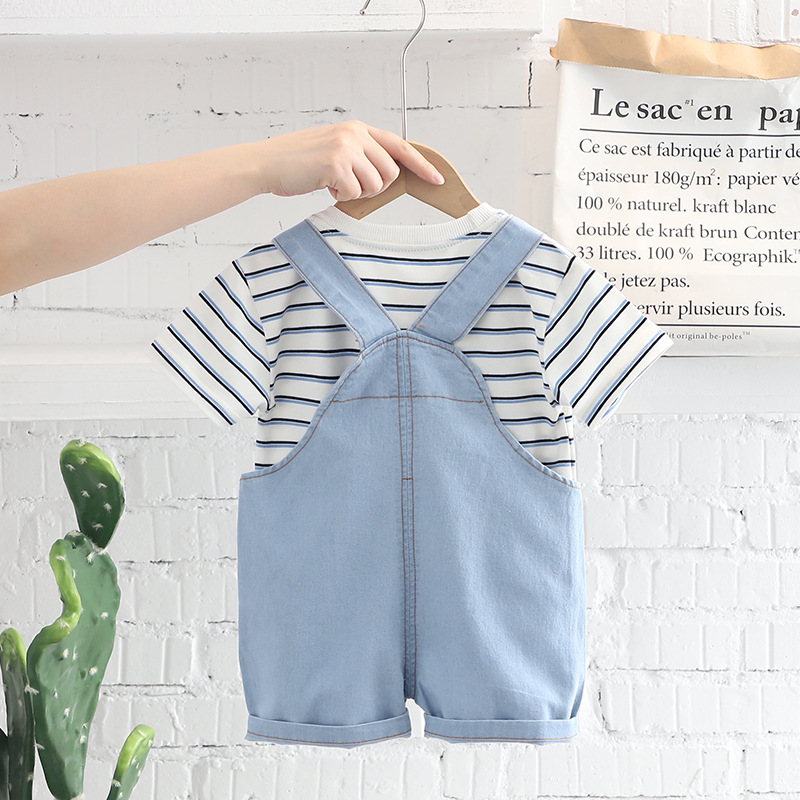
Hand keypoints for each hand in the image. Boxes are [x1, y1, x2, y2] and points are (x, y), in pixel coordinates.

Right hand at [255, 120, 444, 200]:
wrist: (266, 163)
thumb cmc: (298, 162)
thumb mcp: (334, 150)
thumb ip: (360, 156)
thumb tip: (385, 176)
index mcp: (357, 129)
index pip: (400, 146)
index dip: (421, 165)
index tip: (437, 180)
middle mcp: (355, 134)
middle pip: (391, 173)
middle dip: (376, 187)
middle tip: (350, 186)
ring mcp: (346, 147)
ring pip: (375, 185)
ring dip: (357, 193)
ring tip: (333, 184)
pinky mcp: (336, 164)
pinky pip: (355, 193)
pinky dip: (341, 196)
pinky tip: (324, 186)